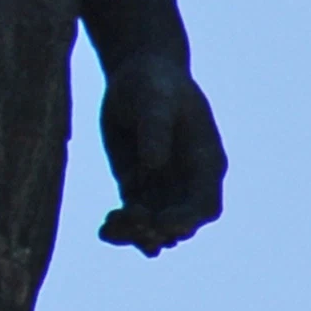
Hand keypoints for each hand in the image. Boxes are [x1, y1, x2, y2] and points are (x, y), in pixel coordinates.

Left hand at [98, 50, 225, 253]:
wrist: (136, 74)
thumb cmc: (155, 82)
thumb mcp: (155, 98)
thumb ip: (156, 128)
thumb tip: (154, 164)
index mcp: (205, 162)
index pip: (205, 206)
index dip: (187, 220)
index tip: (160, 221)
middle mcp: (187, 181)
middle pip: (180, 225)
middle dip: (158, 231)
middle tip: (131, 221)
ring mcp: (162, 186)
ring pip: (155, 227)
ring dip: (136, 235)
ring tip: (111, 231)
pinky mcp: (136, 186)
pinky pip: (132, 216)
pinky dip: (121, 227)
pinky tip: (105, 229)